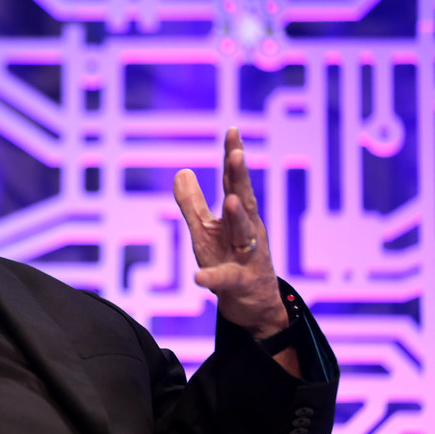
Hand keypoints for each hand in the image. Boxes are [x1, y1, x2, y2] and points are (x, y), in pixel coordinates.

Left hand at [173, 127, 287, 339]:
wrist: (252, 304)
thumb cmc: (229, 259)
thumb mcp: (206, 230)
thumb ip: (193, 203)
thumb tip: (181, 171)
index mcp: (239, 215)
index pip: (235, 182)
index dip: (233, 156)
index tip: (232, 130)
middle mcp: (248, 231)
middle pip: (244, 200)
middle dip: (240, 178)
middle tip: (236, 155)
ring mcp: (247, 256)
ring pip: (244, 235)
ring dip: (237, 218)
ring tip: (229, 201)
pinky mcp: (240, 283)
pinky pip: (225, 279)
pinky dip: (212, 277)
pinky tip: (198, 277)